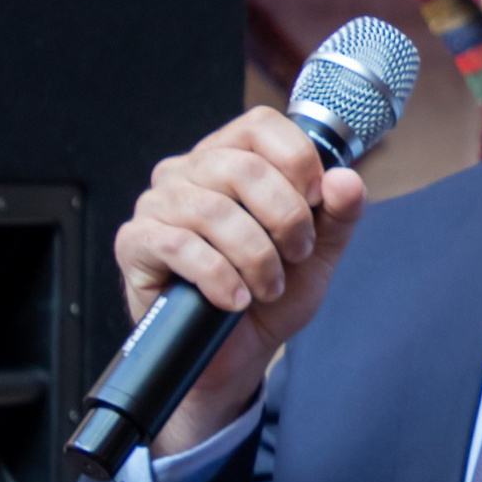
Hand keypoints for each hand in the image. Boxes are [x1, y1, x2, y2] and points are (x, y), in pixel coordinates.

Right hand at [115, 108, 370, 455]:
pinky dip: (219, 277)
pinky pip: (179, 246)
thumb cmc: (269, 297)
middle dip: (285, 218)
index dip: (296, 159)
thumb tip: (346, 180)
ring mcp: (157, 204)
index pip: (260, 125)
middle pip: (242, 167)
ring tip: (267, 287)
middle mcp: (189, 172)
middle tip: (296, 256)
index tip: (317, 202)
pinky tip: (235, 299)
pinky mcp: (136, 243)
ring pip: (213, 210)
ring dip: (255, 256)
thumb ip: (337, 216)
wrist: (235, 356)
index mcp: (230, 159)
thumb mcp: (316, 256)